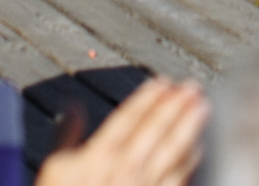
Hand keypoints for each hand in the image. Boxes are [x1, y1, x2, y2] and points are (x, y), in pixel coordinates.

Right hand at [36, 78, 207, 185]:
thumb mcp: (55, 171)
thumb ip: (68, 137)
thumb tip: (74, 111)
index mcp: (99, 156)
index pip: (129, 117)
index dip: (148, 96)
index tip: (164, 82)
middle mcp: (125, 169)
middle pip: (156, 128)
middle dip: (176, 104)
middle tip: (192, 87)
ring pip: (174, 150)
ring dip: (190, 126)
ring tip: (203, 107)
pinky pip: (179, 177)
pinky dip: (191, 159)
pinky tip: (199, 147)